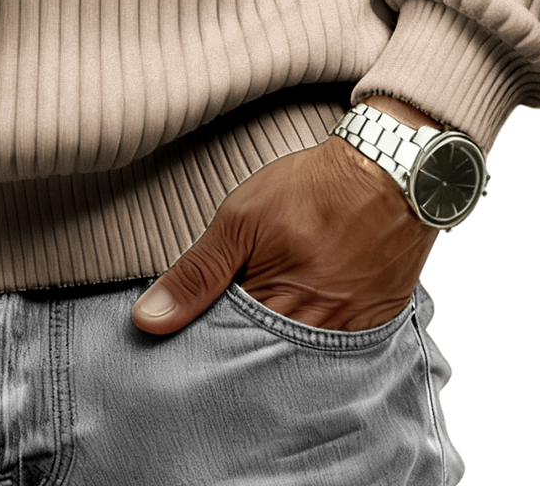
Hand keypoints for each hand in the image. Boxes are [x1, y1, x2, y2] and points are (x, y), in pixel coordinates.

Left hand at [132, 115, 437, 334]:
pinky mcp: (372, 328)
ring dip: (273, 354)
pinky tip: (297, 333)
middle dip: (237, 360)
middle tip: (217, 350)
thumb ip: (197, 274)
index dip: (202, 350)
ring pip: (296, 364)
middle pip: (262, 366)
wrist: (391, 172)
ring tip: (254, 339)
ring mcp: (347, 336)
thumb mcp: (241, 220)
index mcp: (275, 311)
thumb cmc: (313, 189)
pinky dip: (312, 349)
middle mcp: (314, 336)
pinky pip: (334, 356)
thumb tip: (148, 320)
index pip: (224, 356)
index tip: (182, 349)